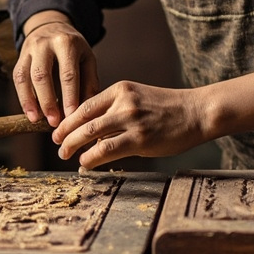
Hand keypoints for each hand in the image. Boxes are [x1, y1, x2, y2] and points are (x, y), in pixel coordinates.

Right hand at [12, 17, 98, 126]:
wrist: (51, 26)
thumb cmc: (73, 48)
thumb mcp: (87, 58)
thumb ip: (89, 82)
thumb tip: (87, 110)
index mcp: (67, 43)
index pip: (67, 73)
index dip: (68, 96)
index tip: (70, 116)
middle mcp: (45, 44)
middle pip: (42, 75)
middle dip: (47, 101)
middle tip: (54, 122)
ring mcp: (29, 49)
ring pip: (25, 77)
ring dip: (30, 101)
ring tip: (37, 120)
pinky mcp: (20, 57)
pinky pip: (18, 78)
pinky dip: (22, 97)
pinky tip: (29, 112)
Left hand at [52, 80, 205, 168]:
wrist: (196, 112)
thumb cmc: (167, 108)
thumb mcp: (138, 97)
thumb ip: (115, 109)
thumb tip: (92, 129)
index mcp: (120, 90)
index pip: (85, 104)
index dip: (68, 118)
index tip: (59, 128)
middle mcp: (123, 102)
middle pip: (83, 118)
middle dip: (65, 133)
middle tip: (57, 143)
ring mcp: (131, 120)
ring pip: (91, 134)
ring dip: (74, 146)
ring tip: (66, 154)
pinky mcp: (140, 139)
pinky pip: (107, 149)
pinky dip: (91, 158)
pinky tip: (85, 163)